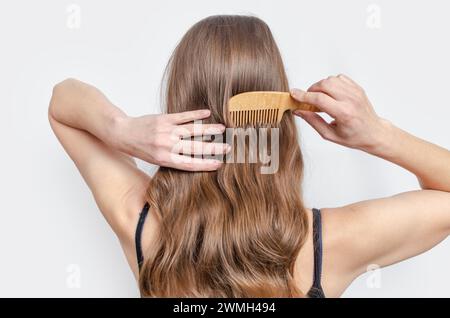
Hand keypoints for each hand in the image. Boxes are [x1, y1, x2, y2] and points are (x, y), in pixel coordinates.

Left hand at [115, 109, 229, 170]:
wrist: (123, 134)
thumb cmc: (140, 149)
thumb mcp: (156, 160)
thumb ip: (174, 159)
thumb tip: (195, 159)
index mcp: (165, 159)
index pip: (191, 164)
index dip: (206, 164)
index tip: (219, 164)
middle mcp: (167, 146)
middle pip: (196, 148)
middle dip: (214, 148)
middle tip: (228, 148)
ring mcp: (167, 131)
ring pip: (193, 130)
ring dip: (209, 129)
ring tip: (222, 129)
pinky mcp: (164, 118)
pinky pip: (183, 116)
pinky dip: (196, 114)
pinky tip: (207, 114)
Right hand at [290, 74, 390, 152]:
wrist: (374, 132)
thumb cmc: (353, 137)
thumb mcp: (329, 135)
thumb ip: (312, 121)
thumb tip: (298, 111)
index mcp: (344, 114)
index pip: (319, 99)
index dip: (303, 95)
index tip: (293, 93)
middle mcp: (350, 100)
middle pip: (324, 85)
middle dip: (311, 90)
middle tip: (309, 100)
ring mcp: (355, 92)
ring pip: (331, 79)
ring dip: (321, 86)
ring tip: (321, 98)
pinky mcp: (357, 88)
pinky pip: (339, 78)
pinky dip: (331, 83)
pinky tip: (331, 94)